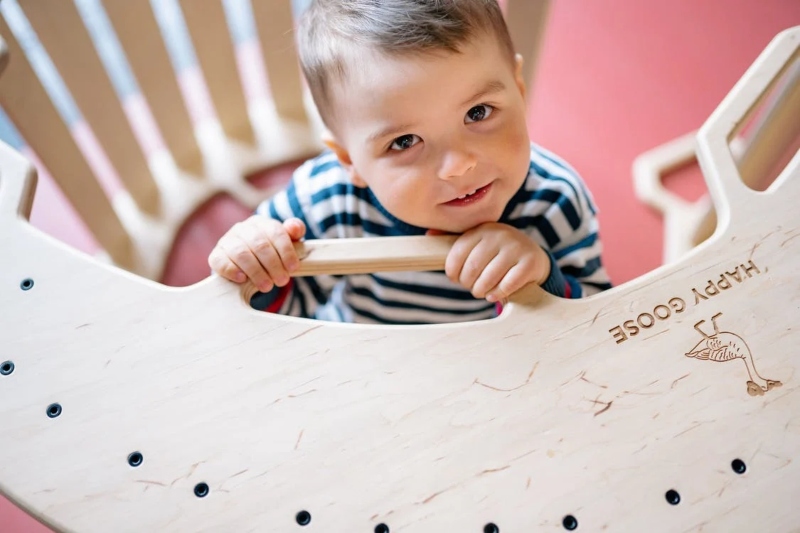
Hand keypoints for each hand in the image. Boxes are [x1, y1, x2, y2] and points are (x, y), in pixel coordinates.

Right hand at [208, 216, 305, 292]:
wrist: (246, 264)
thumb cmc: (270, 252)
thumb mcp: (285, 242)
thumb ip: (294, 232)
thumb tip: (296, 229)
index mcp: (262, 223)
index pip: (275, 232)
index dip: (286, 251)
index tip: (293, 268)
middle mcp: (243, 229)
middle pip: (259, 244)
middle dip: (273, 265)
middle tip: (282, 281)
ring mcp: (227, 241)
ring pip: (241, 253)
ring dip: (256, 271)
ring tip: (267, 286)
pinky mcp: (216, 256)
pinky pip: (221, 262)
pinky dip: (232, 270)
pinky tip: (243, 279)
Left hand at [433, 222, 550, 302]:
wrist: (532, 257)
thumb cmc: (496, 253)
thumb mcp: (478, 242)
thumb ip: (454, 240)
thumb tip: (428, 233)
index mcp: (482, 229)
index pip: (458, 252)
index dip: (452, 271)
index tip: (455, 279)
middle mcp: (499, 234)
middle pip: (472, 267)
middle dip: (467, 283)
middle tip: (471, 287)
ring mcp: (516, 248)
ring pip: (489, 278)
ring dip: (481, 291)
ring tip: (481, 292)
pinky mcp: (529, 263)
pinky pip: (507, 284)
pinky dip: (497, 294)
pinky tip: (494, 294)